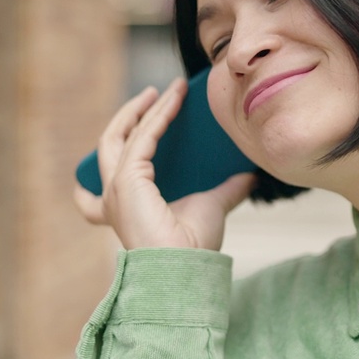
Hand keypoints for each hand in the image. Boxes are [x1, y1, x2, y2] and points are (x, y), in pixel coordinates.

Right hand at [73, 77, 254, 250]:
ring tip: (165, 89)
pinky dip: (157, 115)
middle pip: (109, 145)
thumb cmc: (194, 249)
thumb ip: (227, 189)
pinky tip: (174, 99)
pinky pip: (142, 137)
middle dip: (127, 117)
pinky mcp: (126, 181)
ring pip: (121, 136)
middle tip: (151, 94)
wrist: (187, 269)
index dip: (128, 138)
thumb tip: (249, 173)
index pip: (117, 168)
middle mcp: (113, 197)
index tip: (147, 113)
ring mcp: (116, 189)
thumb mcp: (213, 208)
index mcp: (126, 206)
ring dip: (142, 109)